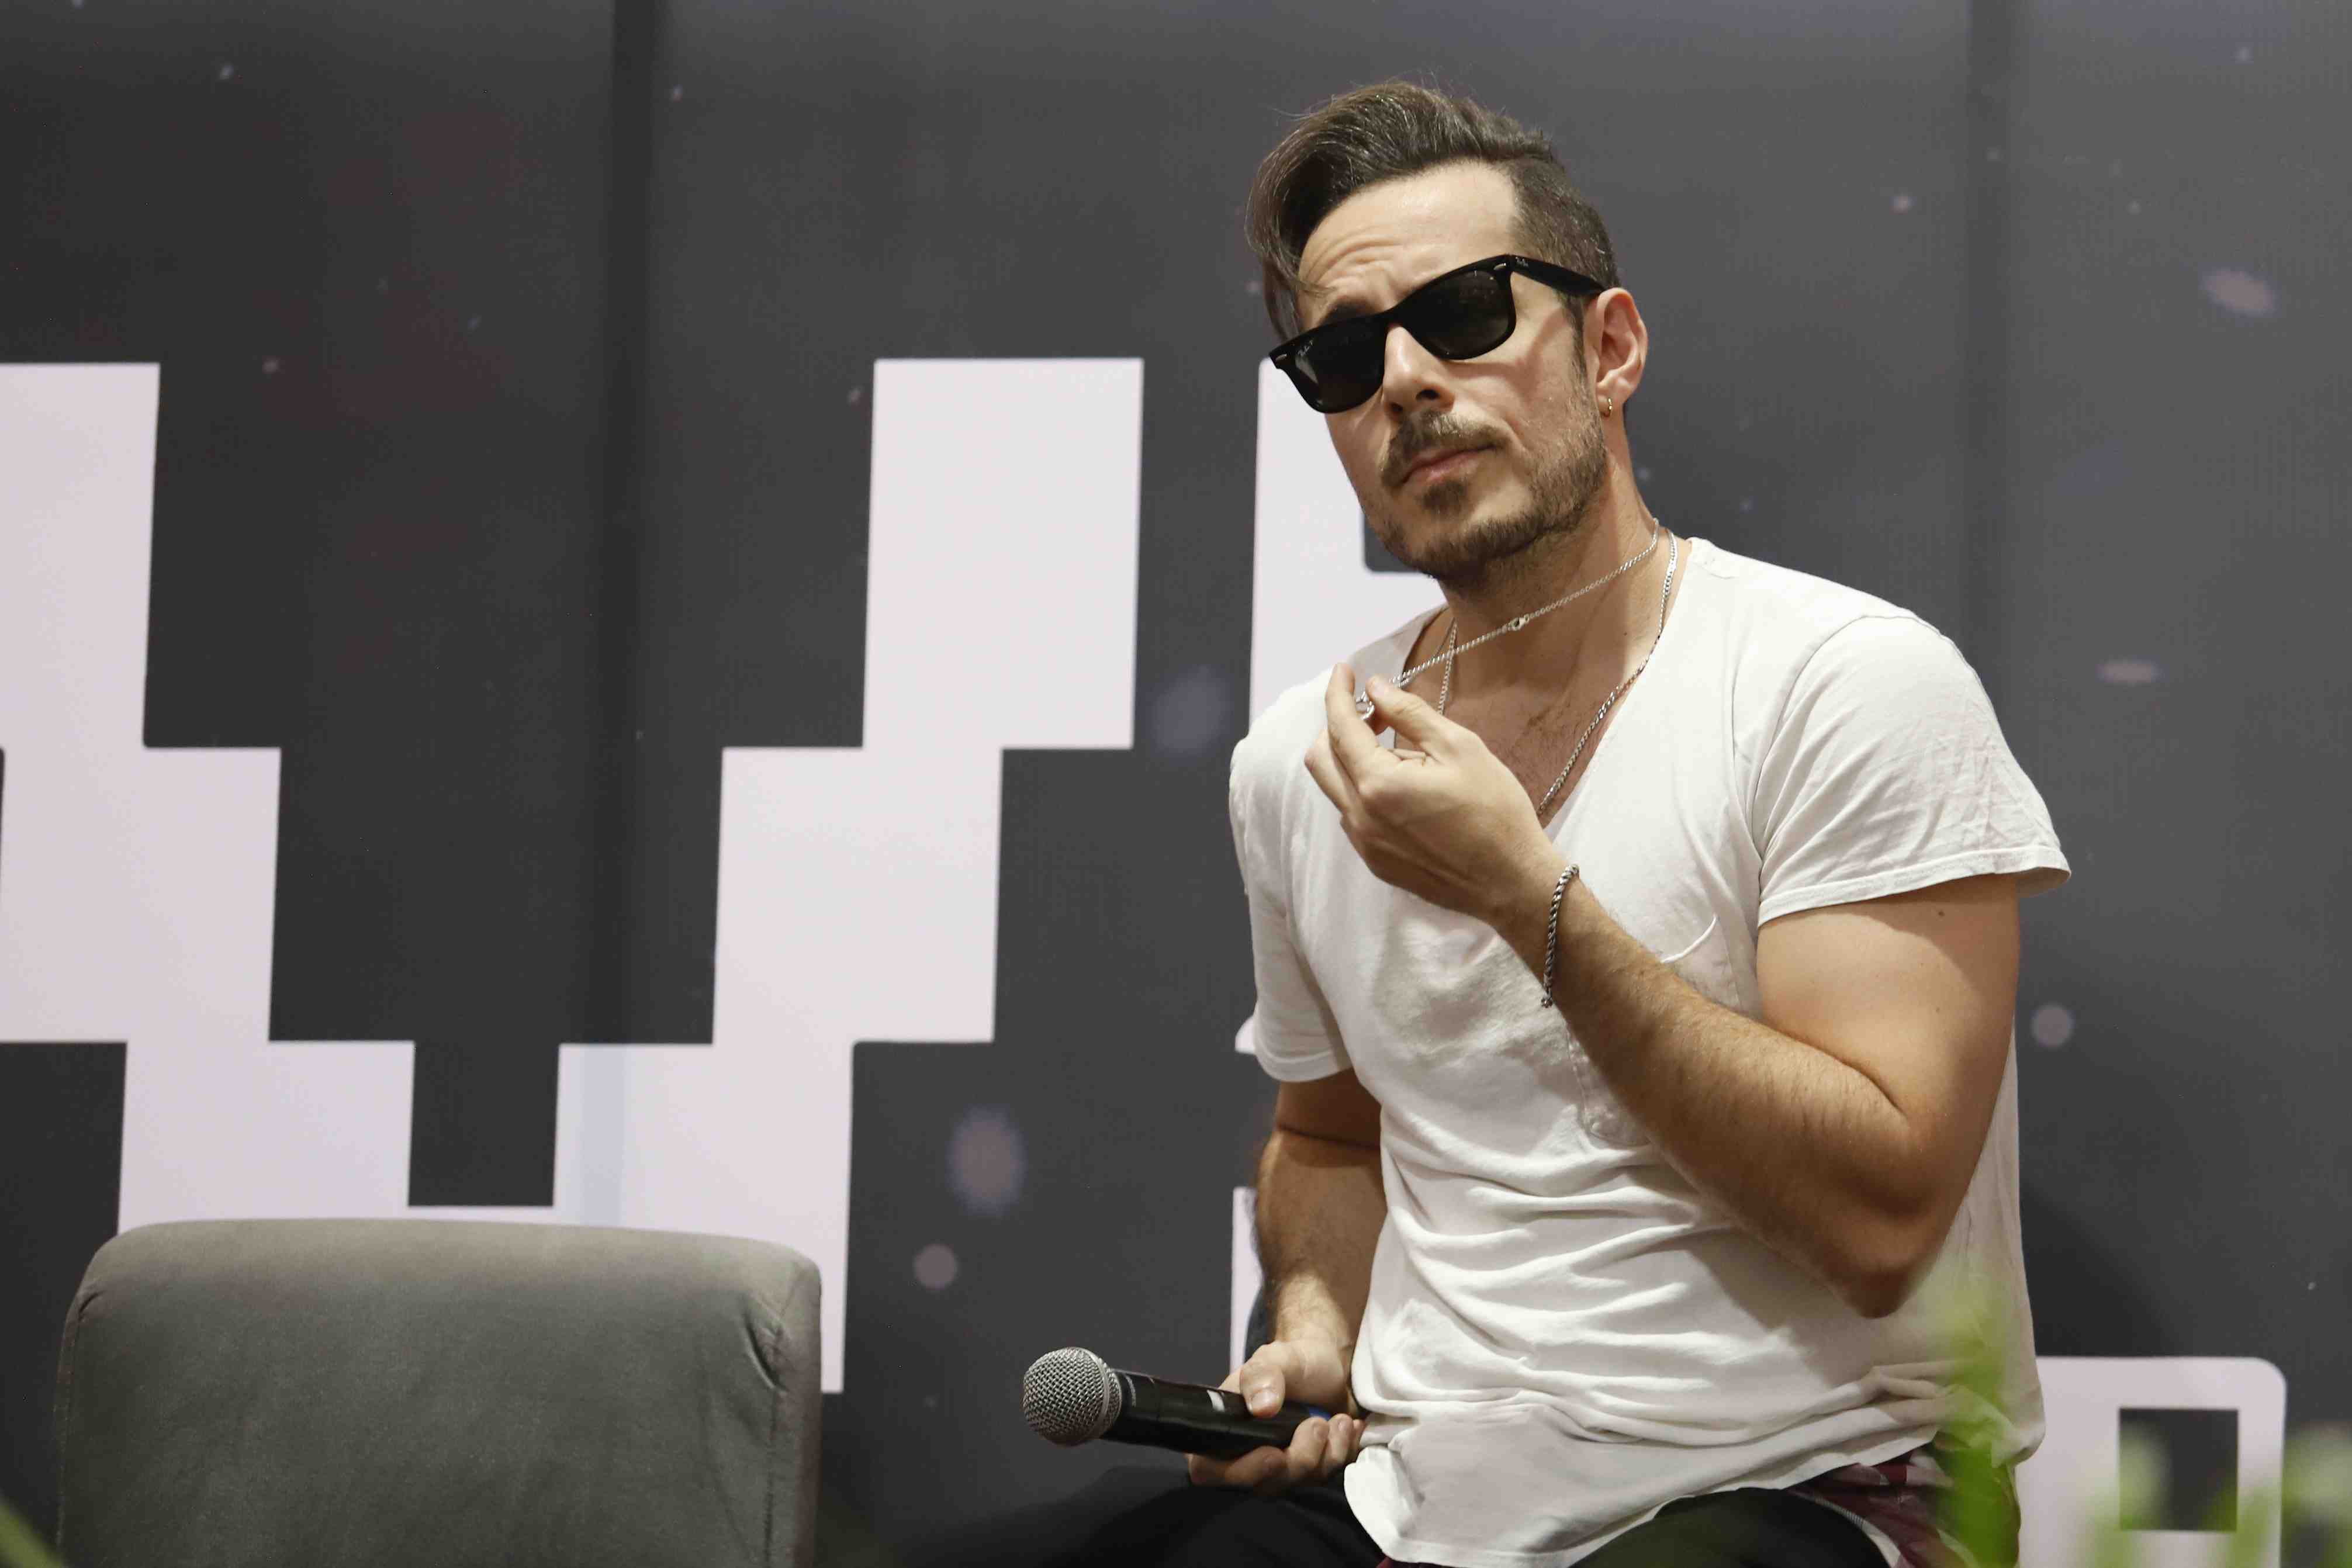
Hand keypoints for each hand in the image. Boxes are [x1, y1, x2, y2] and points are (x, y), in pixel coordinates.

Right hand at [1184, 1338, 1361, 1494]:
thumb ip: (1263, 1376)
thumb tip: (1262, 1408)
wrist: (1329, 1364)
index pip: (1212, 1471)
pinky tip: (1346, 1426)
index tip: (1275, 1455)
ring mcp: (1283, 1467)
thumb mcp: (1275, 1358)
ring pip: (1302, 1482)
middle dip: (1299, 1457)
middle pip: (1265, 1484)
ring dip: (1326, 1452)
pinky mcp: (1312, 1470)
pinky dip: (1342, 1452)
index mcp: (1225, 1432)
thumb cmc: (1294, 1361)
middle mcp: (1248, 1456)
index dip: (1241, 1471)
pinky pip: (1328, 1476)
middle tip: (1316, 1424)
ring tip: (1336, 1419)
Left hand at [1303, 664, 1559, 924]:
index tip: (1344, 670)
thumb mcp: (1459, 747)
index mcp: (1377, 785)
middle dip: (1338, 726)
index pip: (1340, 728)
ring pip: (1335, 788)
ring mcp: (1364, 844)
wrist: (1512, 882)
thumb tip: (1375, 687)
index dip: (1338, 694)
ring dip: (1353, 759)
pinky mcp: (1375, 863)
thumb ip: (1410, 714)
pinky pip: (1353, 815)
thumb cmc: (1495, 811)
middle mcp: (1359, 818)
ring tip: (1399, 749)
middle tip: (1375, 712)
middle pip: (1321, 758)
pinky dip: (1364, 789)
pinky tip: (1404, 785)